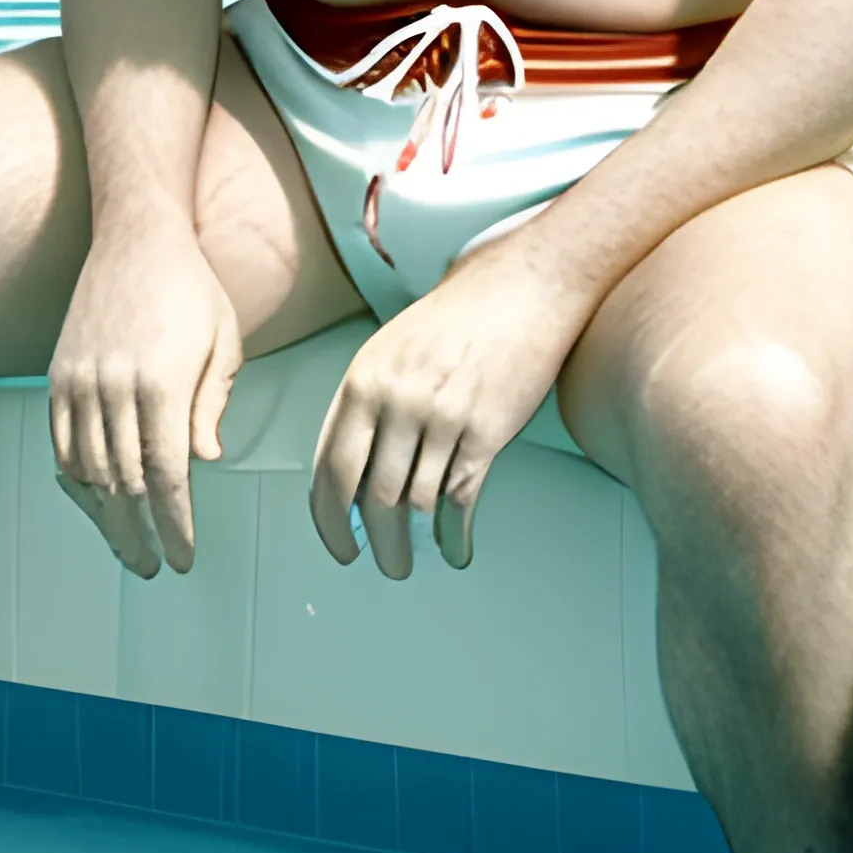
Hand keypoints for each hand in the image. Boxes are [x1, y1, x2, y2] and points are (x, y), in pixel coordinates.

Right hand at [48, 229, 242, 577]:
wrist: (137, 238)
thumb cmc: (191, 289)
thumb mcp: (225, 342)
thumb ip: (211, 404)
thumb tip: (204, 461)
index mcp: (160, 382)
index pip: (164, 475)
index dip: (173, 523)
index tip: (183, 556)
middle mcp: (112, 386)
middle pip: (121, 484)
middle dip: (140, 533)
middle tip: (156, 565)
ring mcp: (77, 382)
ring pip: (85, 472)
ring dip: (105, 517)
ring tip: (127, 545)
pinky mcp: (57, 376)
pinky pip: (59, 446)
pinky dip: (75, 482)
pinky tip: (94, 502)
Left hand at [309, 240, 590, 577]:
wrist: (521, 288)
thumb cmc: (455, 318)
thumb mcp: (389, 350)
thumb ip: (366, 406)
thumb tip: (352, 476)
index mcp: (364, 380)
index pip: (331, 470)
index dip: (331, 520)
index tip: (339, 545)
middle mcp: (398, 400)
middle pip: (374, 499)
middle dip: (375, 545)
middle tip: (383, 564)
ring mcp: (443, 416)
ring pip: (416, 505)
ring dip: (412, 545)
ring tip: (413, 560)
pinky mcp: (487, 429)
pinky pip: (462, 497)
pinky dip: (454, 534)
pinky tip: (454, 548)